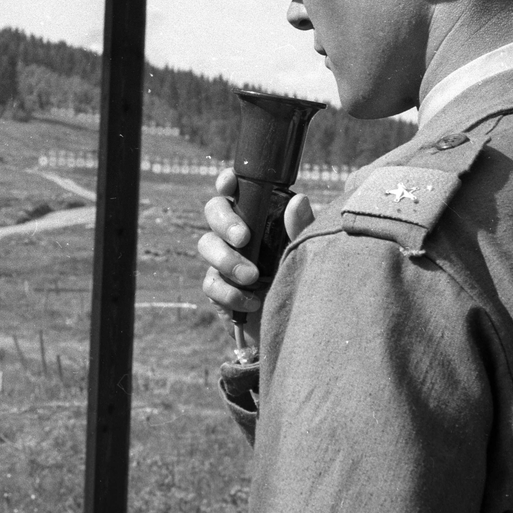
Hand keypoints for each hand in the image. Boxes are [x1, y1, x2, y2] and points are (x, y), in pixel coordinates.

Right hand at [199, 169, 314, 328]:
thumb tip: (297, 200)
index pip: (236, 191)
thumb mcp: (306, 255)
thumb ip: (301, 229)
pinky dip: (230, 293)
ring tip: (253, 278)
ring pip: (206, 245)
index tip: (228, 184)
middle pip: (214, 212)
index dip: (227, 183)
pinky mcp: (218, 289)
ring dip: (227, 260)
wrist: (296, 329)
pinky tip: (251, 302)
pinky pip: (210, 283)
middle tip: (243, 238)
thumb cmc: (304, 283)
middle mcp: (238, 234)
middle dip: (224, 222)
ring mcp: (224, 260)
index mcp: (259, 218)